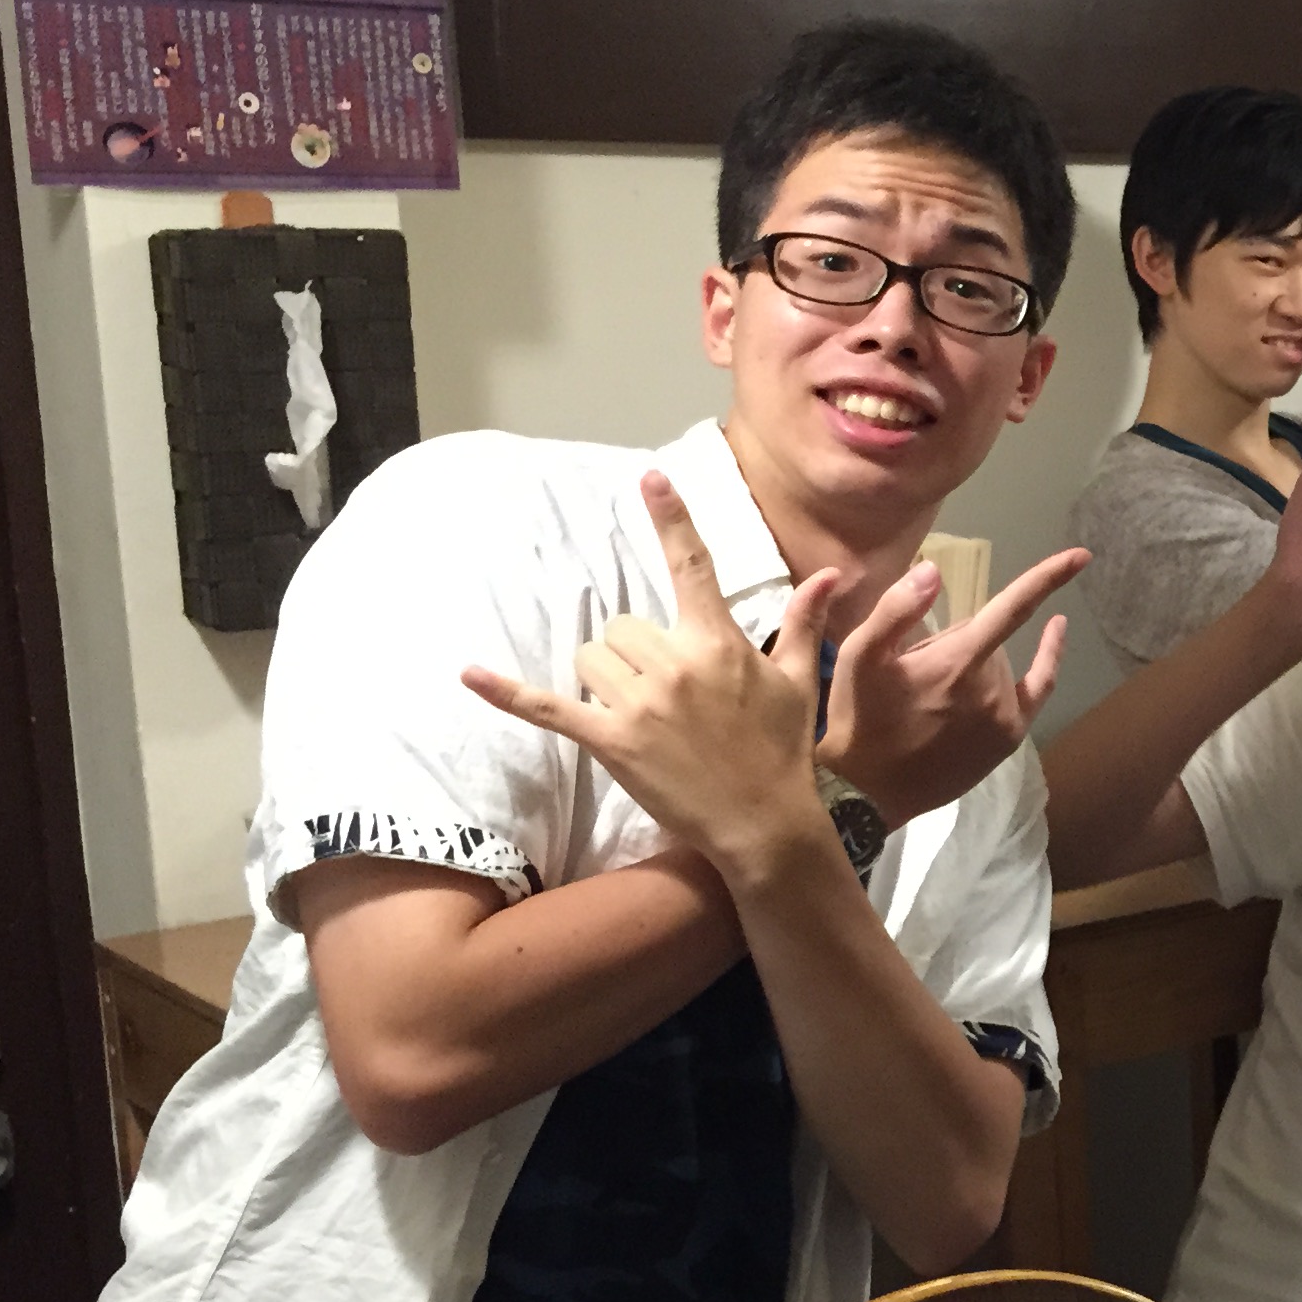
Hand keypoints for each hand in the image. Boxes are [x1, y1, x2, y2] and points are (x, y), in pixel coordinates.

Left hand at [464, 474, 834, 885]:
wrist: (765, 824)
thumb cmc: (783, 753)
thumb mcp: (798, 681)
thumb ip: (804, 622)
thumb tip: (833, 575)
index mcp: (719, 643)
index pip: (691, 567)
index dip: (671, 519)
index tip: (650, 478)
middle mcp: (675, 665)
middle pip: (623, 627)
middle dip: (636, 652)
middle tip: (667, 694)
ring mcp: (639, 704)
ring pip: (592, 658)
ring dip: (607, 678)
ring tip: (641, 714)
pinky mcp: (610, 742)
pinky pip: (547, 707)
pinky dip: (506, 692)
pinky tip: (468, 673)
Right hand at [817, 546, 1091, 822]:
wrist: (868, 791)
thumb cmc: (858, 718)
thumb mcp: (858, 656)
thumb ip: (896, 609)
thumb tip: (933, 570)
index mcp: (958, 662)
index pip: (1012, 607)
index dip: (1047, 578)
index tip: (1080, 555)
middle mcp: (992, 687)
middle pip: (988, 637)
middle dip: (958, 641)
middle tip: (915, 669)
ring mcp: (1005, 717)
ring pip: (1001, 663)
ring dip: (976, 662)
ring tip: (932, 691)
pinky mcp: (1009, 738)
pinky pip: (1039, 687)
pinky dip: (1047, 660)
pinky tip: (1056, 631)